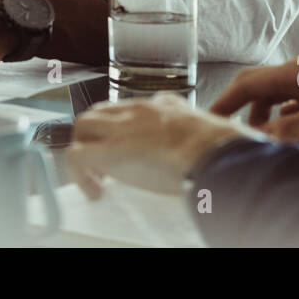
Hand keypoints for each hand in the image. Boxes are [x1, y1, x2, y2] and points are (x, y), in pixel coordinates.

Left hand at [67, 93, 254, 197]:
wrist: (214, 151)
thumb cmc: (222, 147)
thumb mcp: (213, 133)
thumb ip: (206, 137)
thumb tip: (221, 147)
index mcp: (165, 106)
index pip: (134, 107)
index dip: (126, 127)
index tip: (131, 147)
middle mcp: (138, 110)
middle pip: (102, 111)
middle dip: (98, 135)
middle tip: (106, 164)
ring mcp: (121, 127)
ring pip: (83, 125)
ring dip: (85, 149)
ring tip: (98, 178)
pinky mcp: (109, 149)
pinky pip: (76, 155)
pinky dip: (80, 174)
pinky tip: (95, 192)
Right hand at [209, 56, 298, 141]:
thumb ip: (291, 128)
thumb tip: (262, 139)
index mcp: (295, 72)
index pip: (248, 85)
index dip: (225, 101)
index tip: (208, 117)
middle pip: (257, 89)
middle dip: (241, 109)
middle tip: (227, 129)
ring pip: (275, 99)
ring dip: (266, 119)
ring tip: (265, 140)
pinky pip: (292, 107)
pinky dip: (285, 121)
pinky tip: (291, 136)